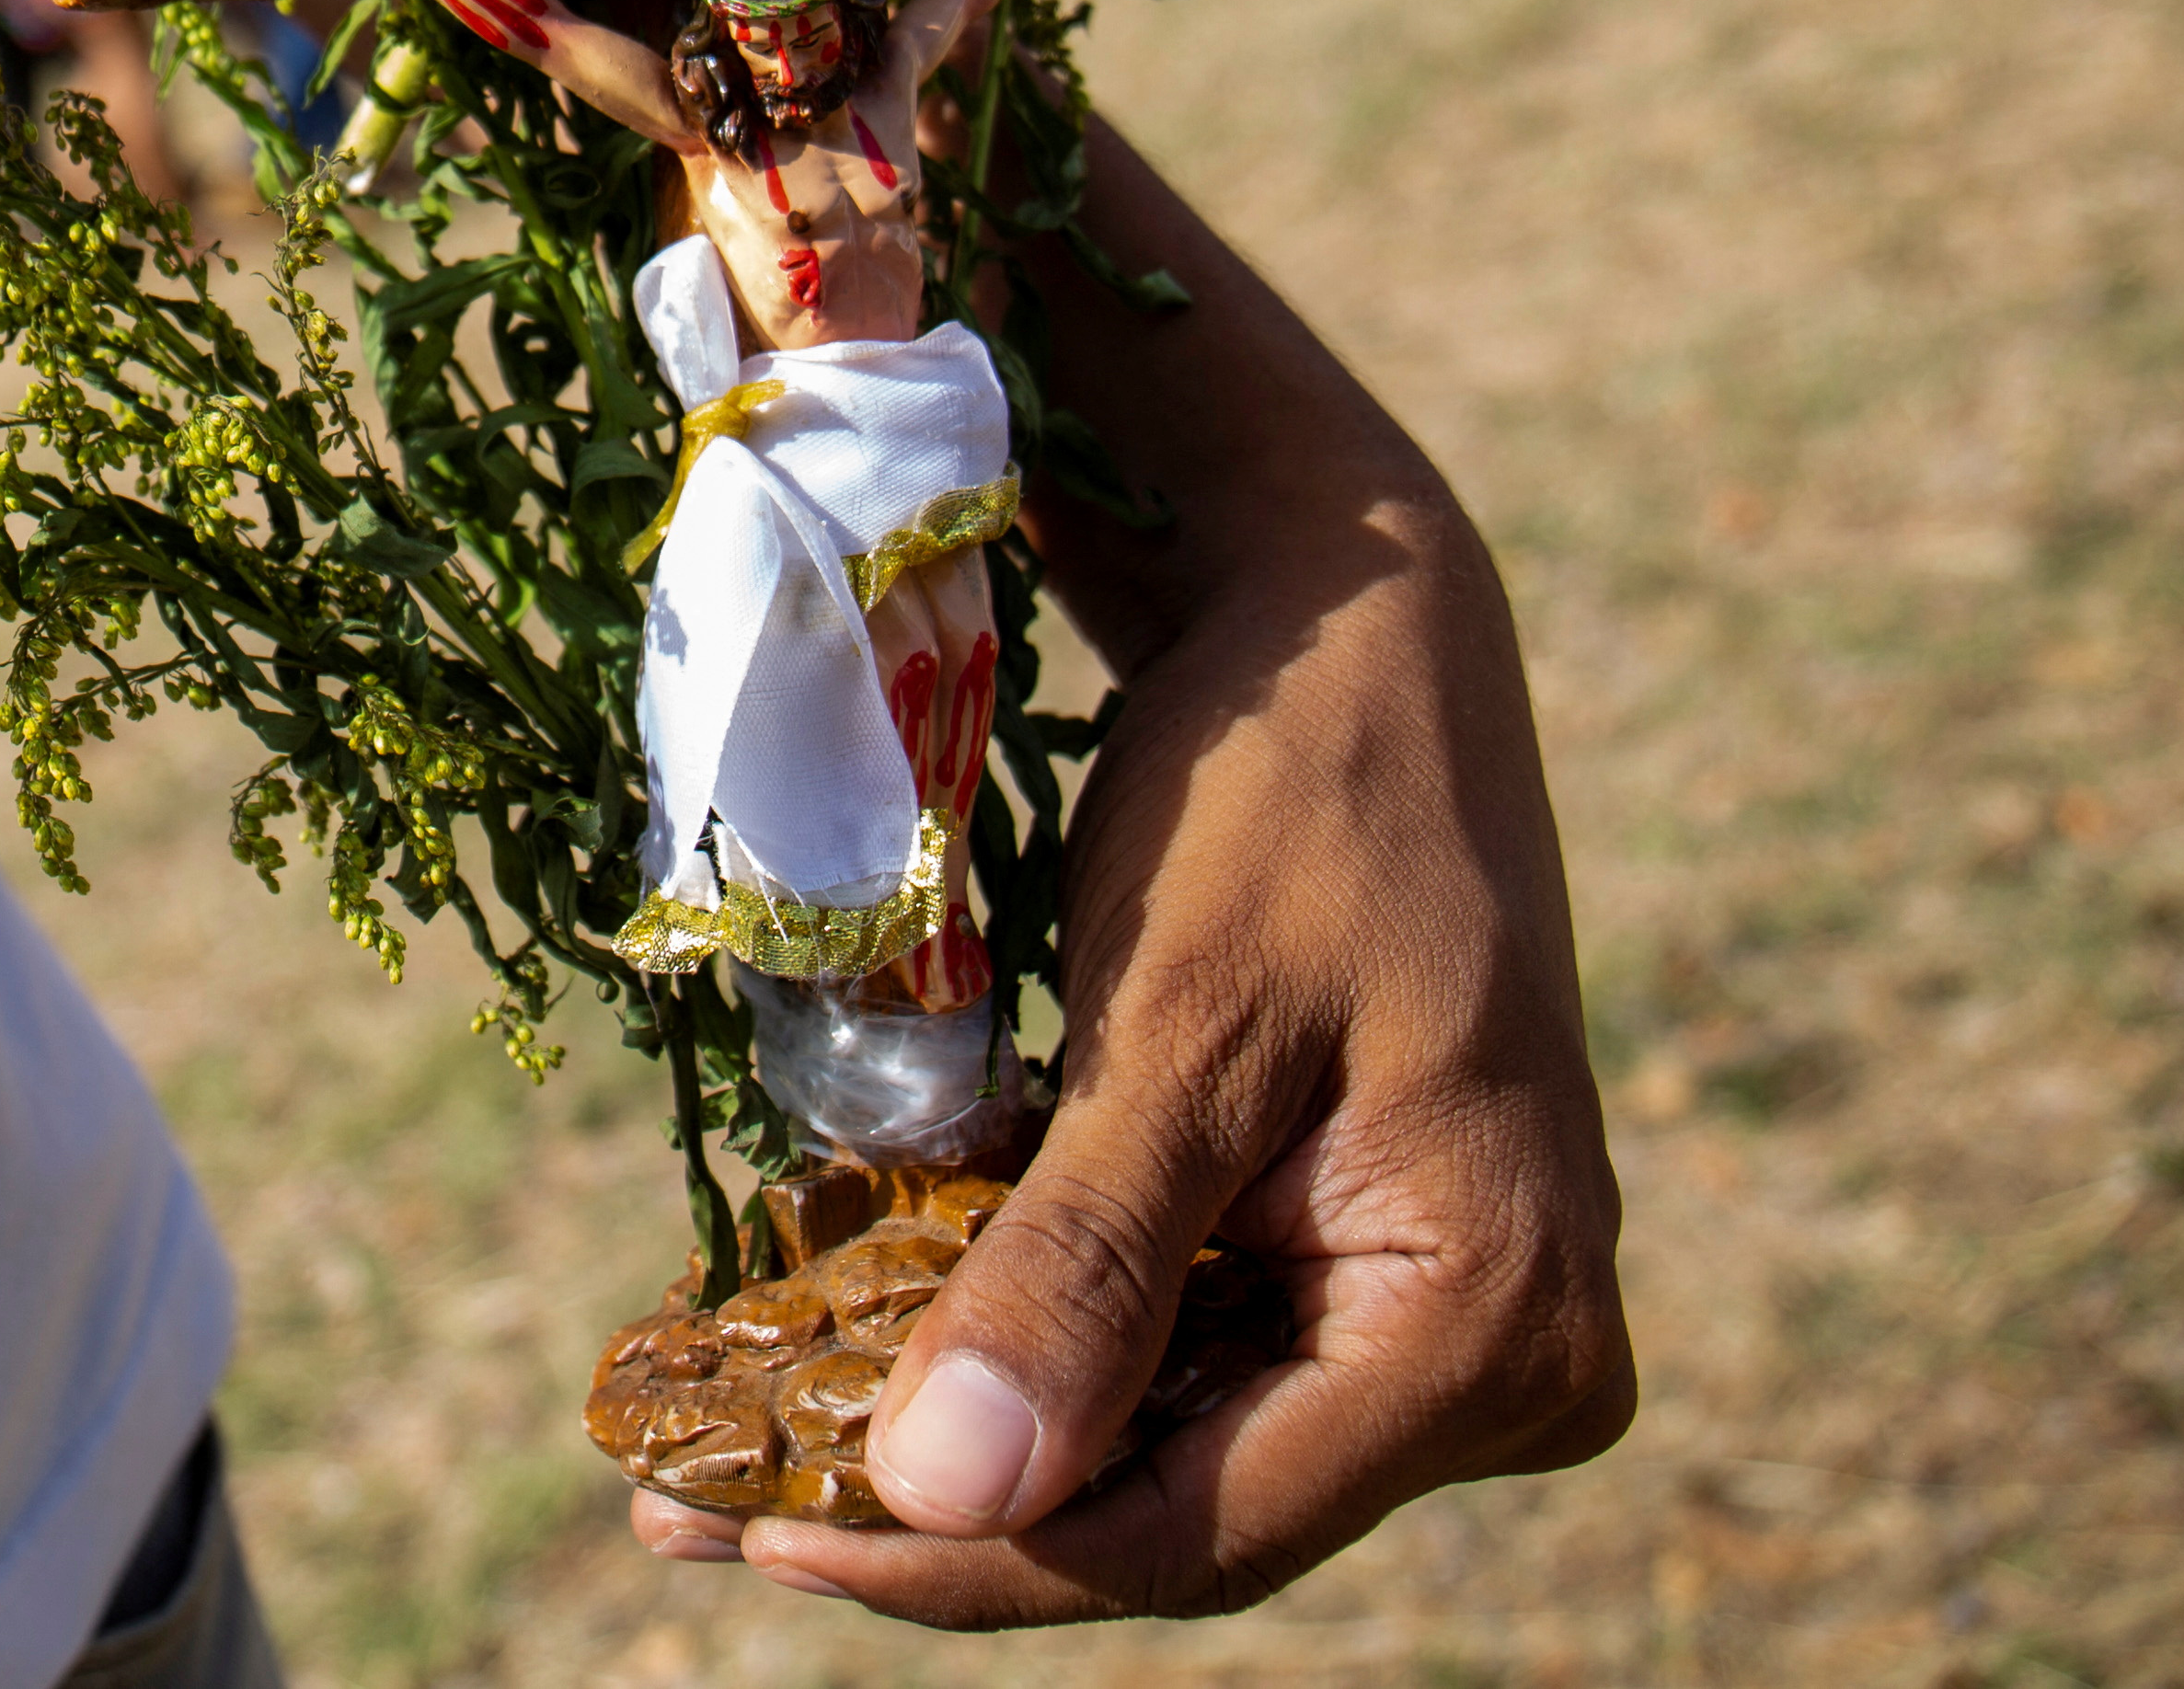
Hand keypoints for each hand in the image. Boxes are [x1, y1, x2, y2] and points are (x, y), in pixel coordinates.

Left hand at [630, 140, 1631, 1620]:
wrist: (1350, 627)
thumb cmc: (1284, 792)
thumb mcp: (1172, 1024)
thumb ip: (1076, 1273)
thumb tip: (942, 1502)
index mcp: (1491, 1328)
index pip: (1187, 1531)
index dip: (961, 1556)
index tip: (748, 1529)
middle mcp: (1495, 1369)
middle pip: (1166, 1505)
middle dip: (931, 1499)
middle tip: (688, 1501)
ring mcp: (1428, 1323)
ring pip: (1151, 1441)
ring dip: (948, 1432)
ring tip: (725, 1443)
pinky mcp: (1348, 1263)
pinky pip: (1165, 1347)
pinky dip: (1009, 1341)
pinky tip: (841, 1346)